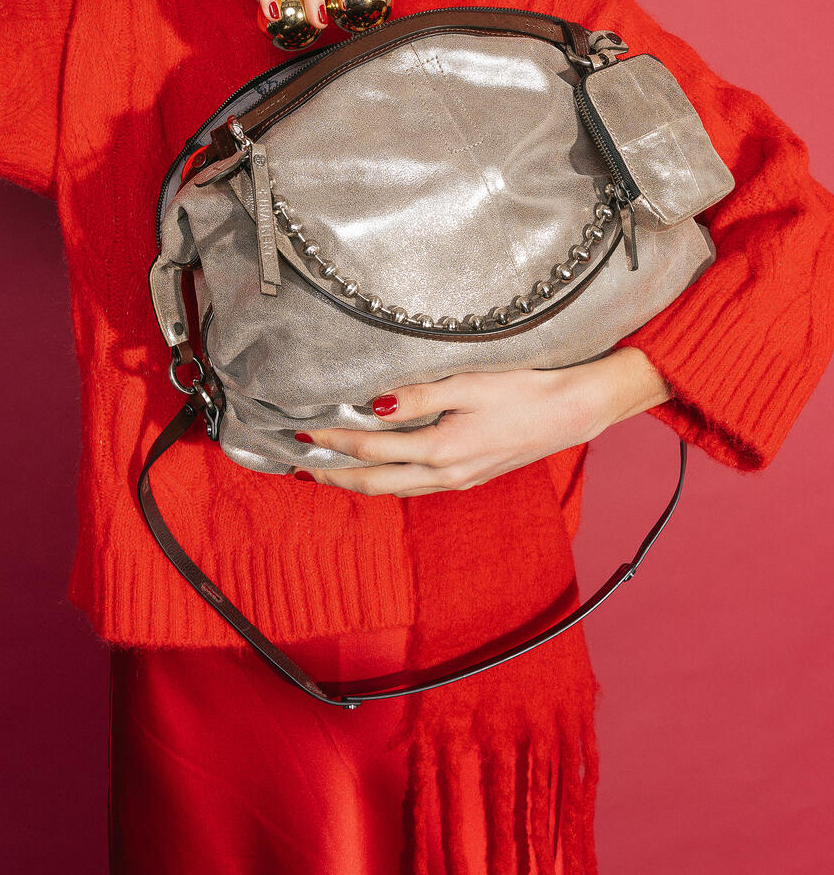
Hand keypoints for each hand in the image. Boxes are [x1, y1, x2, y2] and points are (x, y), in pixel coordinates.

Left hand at [295, 365, 600, 496]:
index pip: (370, 449)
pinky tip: (382, 473)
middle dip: (334, 476)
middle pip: (375, 483)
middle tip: (300, 467)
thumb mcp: (469, 383)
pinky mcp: (471, 477)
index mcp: (440, 450)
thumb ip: (419, 395)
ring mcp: (459, 480)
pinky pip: (416, 488)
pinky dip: (388, 483)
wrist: (574, 411)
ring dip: (358, 484)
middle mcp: (446, 474)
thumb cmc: (525, 389)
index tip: (301, 432)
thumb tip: (374, 405)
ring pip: (395, 491)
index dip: (332, 442)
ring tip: (330, 473)